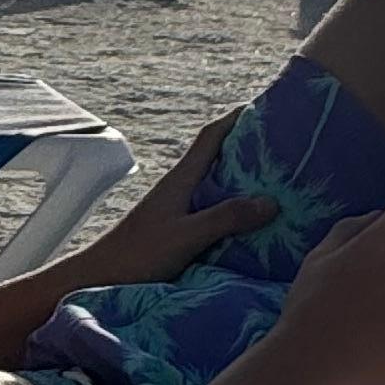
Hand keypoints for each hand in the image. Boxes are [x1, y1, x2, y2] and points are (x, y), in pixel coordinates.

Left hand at [66, 117, 278, 291]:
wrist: (100, 278)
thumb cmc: (138, 253)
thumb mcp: (186, 235)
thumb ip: (225, 217)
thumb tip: (271, 201)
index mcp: (181, 178)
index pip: (211, 136)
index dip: (238, 118)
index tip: (267, 107)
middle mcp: (181, 186)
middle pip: (218, 156)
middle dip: (249, 146)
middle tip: (285, 146)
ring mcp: (178, 206)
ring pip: (218, 183)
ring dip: (244, 178)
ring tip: (279, 180)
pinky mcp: (178, 226)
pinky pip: (214, 207)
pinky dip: (235, 205)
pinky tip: (252, 218)